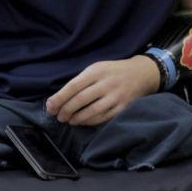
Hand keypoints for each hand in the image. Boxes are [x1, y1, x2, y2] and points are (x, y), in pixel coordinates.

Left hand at [45, 56, 159, 126]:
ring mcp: (116, 96)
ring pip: (91, 111)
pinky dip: (90, 122)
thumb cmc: (113, 72)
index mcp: (97, 71)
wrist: (141, 74)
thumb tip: (60, 98)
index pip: (74, 85)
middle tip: (58, 116)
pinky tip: (82, 122)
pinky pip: (103, 118)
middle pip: (81, 99)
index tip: (50, 106)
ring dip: (77, 118)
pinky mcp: (123, 108)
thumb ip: (81, 81)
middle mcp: (106, 83)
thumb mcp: (97, 68)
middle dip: (66, 109)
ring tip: (68, 120)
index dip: (60, 97)